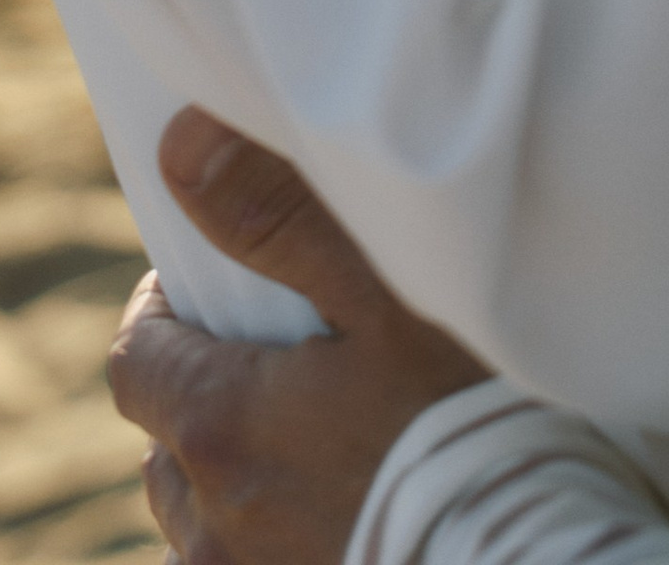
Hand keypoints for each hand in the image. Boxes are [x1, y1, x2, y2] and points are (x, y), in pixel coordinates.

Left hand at [107, 112, 485, 564]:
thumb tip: (182, 144)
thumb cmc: (466, 417)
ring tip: (310, 441)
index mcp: (218, 428)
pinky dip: (260, 537)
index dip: (167, 314)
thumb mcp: (384, 293)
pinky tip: (328, 506)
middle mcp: (211, 525)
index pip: (135, 359)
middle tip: (284, 360)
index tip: (220, 291)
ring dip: (230, 476)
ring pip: (197, 515)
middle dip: (204, 391)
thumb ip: (277, 216)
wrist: (533, 552)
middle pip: (166, 439)